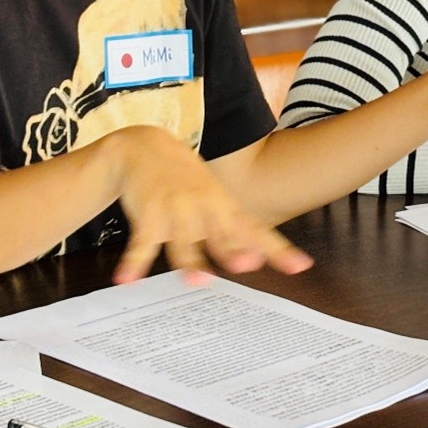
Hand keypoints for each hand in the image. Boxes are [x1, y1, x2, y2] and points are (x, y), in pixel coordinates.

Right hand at [103, 126, 313, 284]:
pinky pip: (142, 241)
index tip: (300, 266)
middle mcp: (204, 206)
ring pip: (184, 240)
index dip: (278, 249)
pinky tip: (126, 278)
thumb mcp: (214, 200)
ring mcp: (176, 208)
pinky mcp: (149, 213)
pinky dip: (134, 261)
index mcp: (224, 205)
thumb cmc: (187, 181)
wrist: (144, 146)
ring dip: (189, 260)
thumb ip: (232, 231)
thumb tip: (255, 258)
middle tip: (246, 264)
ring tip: (195, 281)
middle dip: (233, 249)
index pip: (256, 230)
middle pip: (223, 233)